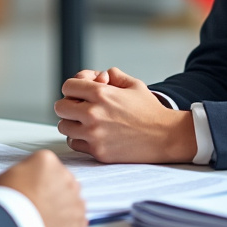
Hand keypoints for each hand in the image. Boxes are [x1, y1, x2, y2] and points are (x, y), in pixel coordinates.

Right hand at [0, 150, 85, 226]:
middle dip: (55, 190)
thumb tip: (30, 178)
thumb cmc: (8, 199)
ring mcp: (75, 200)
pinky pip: (78, 220)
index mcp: (48, 161)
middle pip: (64, 181)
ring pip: (73, 200)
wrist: (13, 225)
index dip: (39, 178)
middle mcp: (66, 177)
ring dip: (63, 207)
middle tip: (39, 202)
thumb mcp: (10, 173)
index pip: (49, 166)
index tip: (33, 186)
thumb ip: (28, 171)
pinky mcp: (78, 221)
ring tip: (45, 217)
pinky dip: (69, 224)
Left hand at [54, 67, 196, 163]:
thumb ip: (113, 75)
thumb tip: (97, 76)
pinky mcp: (97, 151)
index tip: (82, 94)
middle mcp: (93, 113)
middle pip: (60, 107)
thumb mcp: (133, 84)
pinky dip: (79, 139)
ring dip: (72, 123)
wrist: (165, 136)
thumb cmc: (149, 110)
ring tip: (85, 122)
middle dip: (70, 105)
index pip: (68, 86)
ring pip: (63, 126)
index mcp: (101, 93)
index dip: (74, 88)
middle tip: (80, 108)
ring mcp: (94, 134)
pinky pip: (74, 143)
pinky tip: (91, 135)